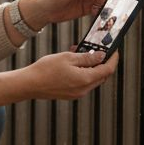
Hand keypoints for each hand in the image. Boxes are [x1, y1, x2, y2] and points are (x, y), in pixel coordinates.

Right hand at [0, 49, 118, 109]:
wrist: (29, 84)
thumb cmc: (45, 70)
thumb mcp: (68, 57)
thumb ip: (87, 57)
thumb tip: (101, 56)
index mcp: (85, 79)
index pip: (107, 69)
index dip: (113, 59)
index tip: (114, 51)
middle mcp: (84, 89)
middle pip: (102, 75)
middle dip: (102, 62)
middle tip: (97, 50)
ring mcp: (77, 93)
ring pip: (92, 79)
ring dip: (91, 67)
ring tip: (80, 53)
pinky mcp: (70, 94)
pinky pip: (83, 83)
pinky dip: (83, 72)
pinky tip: (73, 64)